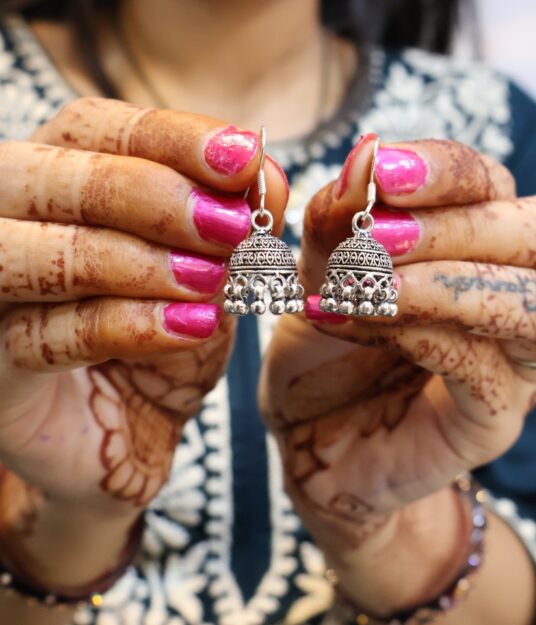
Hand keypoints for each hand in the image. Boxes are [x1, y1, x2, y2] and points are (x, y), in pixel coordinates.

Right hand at [0, 98, 287, 585]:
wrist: (134, 427)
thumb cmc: (168, 339)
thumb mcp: (214, 278)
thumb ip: (236, 226)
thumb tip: (270, 174)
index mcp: (65, 183)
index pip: (98, 129)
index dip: (172, 137)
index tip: (244, 157)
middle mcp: (15, 223)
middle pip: (59, 177)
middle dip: (154, 197)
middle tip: (230, 226)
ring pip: (40, 253)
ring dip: (139, 263)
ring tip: (212, 281)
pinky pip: (47, 334)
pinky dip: (130, 326)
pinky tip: (192, 328)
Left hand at [260, 135, 535, 613]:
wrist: (309, 432)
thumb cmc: (323, 345)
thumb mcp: (317, 269)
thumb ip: (339, 220)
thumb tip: (364, 156)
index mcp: (482, 245)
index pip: (499, 186)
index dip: (447, 170)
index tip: (378, 168)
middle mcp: (518, 295)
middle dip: (459, 226)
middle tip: (374, 237)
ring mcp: (516, 362)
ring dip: (443, 284)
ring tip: (361, 286)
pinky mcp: (495, 419)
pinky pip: (486, 368)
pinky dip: (419, 335)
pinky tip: (355, 324)